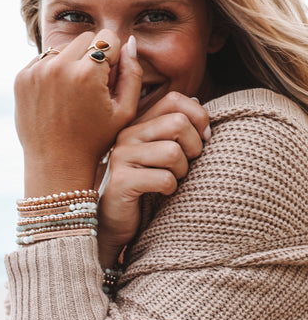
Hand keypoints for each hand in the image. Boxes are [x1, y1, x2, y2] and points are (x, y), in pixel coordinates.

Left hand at [14, 31, 141, 195]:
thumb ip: (133, 74)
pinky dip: (53, 70)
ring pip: (63, 47)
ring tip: (74, 92)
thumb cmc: (95, 141)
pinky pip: (44, 59)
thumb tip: (130, 42)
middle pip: (85, 38)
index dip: (114, 57)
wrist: (55, 164)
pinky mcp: (21, 78)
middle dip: (93, 55)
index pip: (108, 38)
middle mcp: (58, 66)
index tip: (109, 79)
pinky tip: (58, 96)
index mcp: (87, 74)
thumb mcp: (125, 112)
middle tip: (93, 85)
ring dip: (72, 62)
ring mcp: (35, 71)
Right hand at [97, 93, 210, 266]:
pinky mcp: (122, 181)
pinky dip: (171, 189)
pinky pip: (164, 179)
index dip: (198, 117)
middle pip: (178, 122)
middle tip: (187, 164)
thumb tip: (199, 107)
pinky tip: (160, 192)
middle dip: (194, 147)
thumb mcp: (162, 152)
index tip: (203, 139)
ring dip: (182, 172)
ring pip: (173, 152)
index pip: (174, 100)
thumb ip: (176, 129)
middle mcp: (128, 134)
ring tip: (171, 179)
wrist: (116, 219)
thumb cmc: (146, 184)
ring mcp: (122, 156)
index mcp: (139, 123)